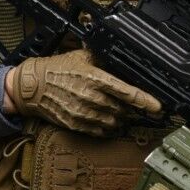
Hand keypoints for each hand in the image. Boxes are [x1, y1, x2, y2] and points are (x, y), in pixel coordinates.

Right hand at [4, 51, 161, 135]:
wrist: (31, 87)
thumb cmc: (56, 69)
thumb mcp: (81, 56)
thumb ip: (103, 59)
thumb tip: (121, 57)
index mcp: (96, 79)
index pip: (128, 93)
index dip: (146, 101)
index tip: (158, 107)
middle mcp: (92, 98)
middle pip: (124, 110)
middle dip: (129, 108)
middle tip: (128, 104)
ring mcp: (84, 114)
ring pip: (114, 122)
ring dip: (119, 119)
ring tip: (115, 111)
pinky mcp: (77, 125)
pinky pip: (101, 132)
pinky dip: (108, 128)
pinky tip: (106, 122)